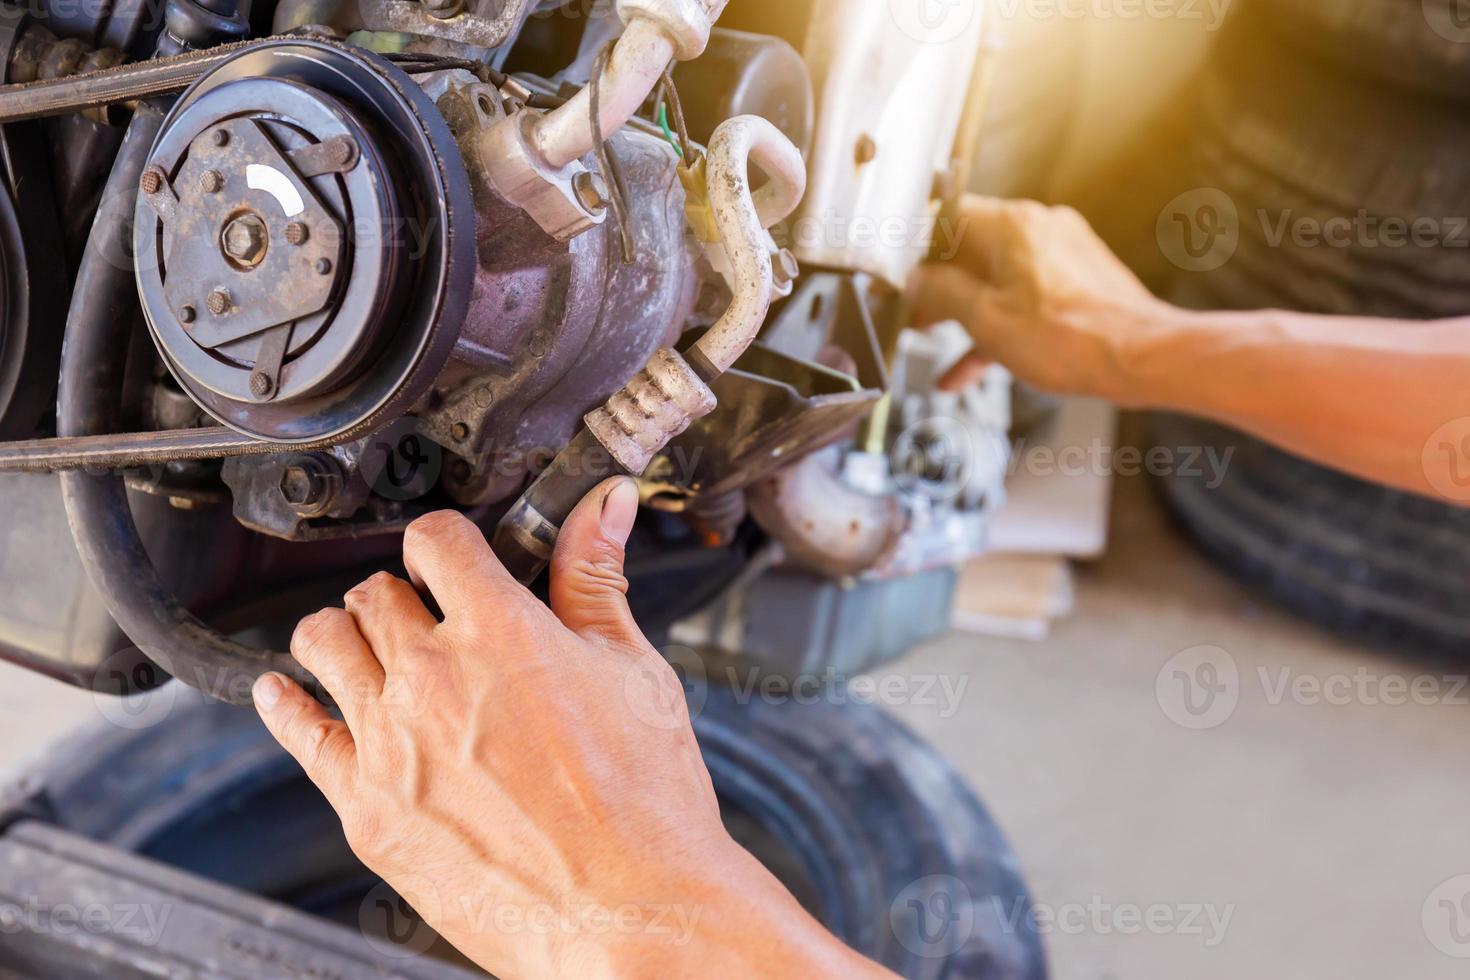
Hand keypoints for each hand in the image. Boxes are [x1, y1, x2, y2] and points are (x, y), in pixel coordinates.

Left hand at [251, 479, 889, 978]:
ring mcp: (388, 742)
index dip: (446, 542)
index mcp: (499, 629)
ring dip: (345, 633)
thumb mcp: (633, 670)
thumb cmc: (643, 801)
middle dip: (403, 593)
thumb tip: (601, 507)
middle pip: (376, 591)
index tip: (453, 556)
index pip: (436, 540)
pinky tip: (287, 693)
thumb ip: (596, 578)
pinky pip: (297, 732)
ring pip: (325, 644)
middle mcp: (430, 676)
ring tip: (367, 645)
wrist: (628, 910)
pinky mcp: (365, 806)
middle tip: (427, 614)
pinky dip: (286, 702)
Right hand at [911, 195, 1163, 399]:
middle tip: (911, 313)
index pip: (945, 216)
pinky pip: (1022, 296)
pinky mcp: (1075, 281)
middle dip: (937, 285)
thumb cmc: (1074, 340)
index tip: (896, 274)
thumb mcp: (985, 321)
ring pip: (995, 276)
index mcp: (1012, 226)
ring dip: (964, 309)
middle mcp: (1038, 229)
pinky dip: (997, 323)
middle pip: (970, 248)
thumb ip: (941, 295)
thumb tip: (916, 282)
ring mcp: (1060, 255)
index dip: (914, 246)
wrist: (1142, 358)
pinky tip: (973, 365)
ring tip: (936, 341)